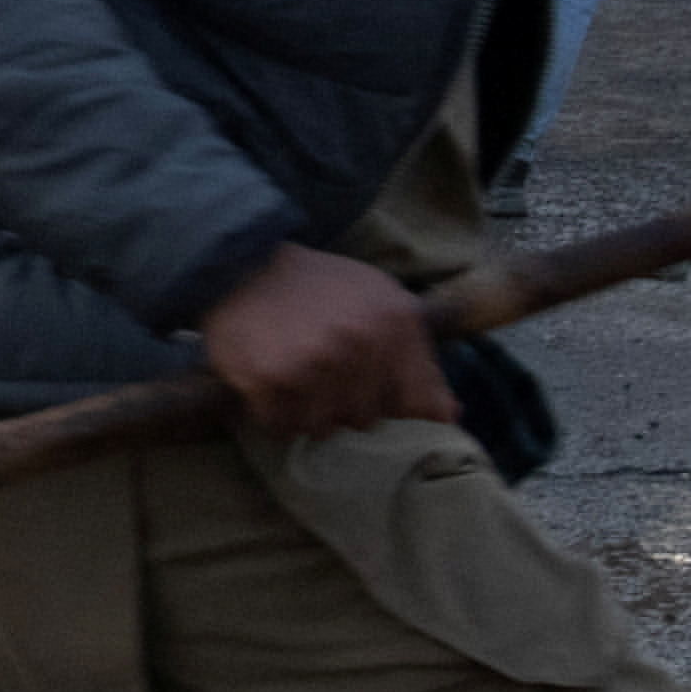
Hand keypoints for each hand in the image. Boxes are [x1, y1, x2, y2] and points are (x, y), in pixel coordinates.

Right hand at [196, 242, 452, 442]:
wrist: (241, 265)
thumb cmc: (318, 288)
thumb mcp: (381, 301)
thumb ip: (417, 357)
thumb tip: (449, 414)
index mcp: (397, 324)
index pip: (417, 404)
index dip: (392, 402)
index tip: (370, 386)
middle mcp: (361, 345)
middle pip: (365, 419)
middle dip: (342, 401)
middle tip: (319, 365)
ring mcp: (315, 365)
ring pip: (321, 427)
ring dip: (304, 409)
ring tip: (292, 370)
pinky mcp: (271, 381)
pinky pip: (280, 426)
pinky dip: (272, 412)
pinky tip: (269, 378)